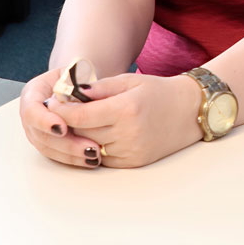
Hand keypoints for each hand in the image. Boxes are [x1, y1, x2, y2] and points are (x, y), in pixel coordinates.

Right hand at [18, 66, 105, 168]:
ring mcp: (37, 130)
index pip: (31, 111)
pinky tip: (90, 159)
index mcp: (33, 93)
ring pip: (48, 148)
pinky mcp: (47, 142)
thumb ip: (75, 82)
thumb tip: (80, 91)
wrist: (75, 83)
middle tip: (88, 147)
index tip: (62, 127)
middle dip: (65, 143)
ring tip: (93, 156)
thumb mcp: (76, 72)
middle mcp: (32, 114)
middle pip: (40, 135)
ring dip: (71, 155)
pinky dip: (73, 158)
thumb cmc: (76, 76)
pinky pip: (57, 154)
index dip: (45, 121)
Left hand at [49, 72, 203, 167]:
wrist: (190, 111)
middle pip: (81, 133)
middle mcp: (128, 133)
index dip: (61, 110)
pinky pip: (102, 159)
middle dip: (68, 123)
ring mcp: (131, 151)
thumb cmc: (159, 92)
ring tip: (79, 123)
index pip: (80, 116)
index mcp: (126, 109)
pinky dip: (95, 147)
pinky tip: (97, 134)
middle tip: (60, 112)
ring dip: (80, 137)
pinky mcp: (133, 163)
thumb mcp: (130, 81)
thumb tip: (68, 92)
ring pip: (89, 148)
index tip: (52, 103)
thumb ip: (99, 87)